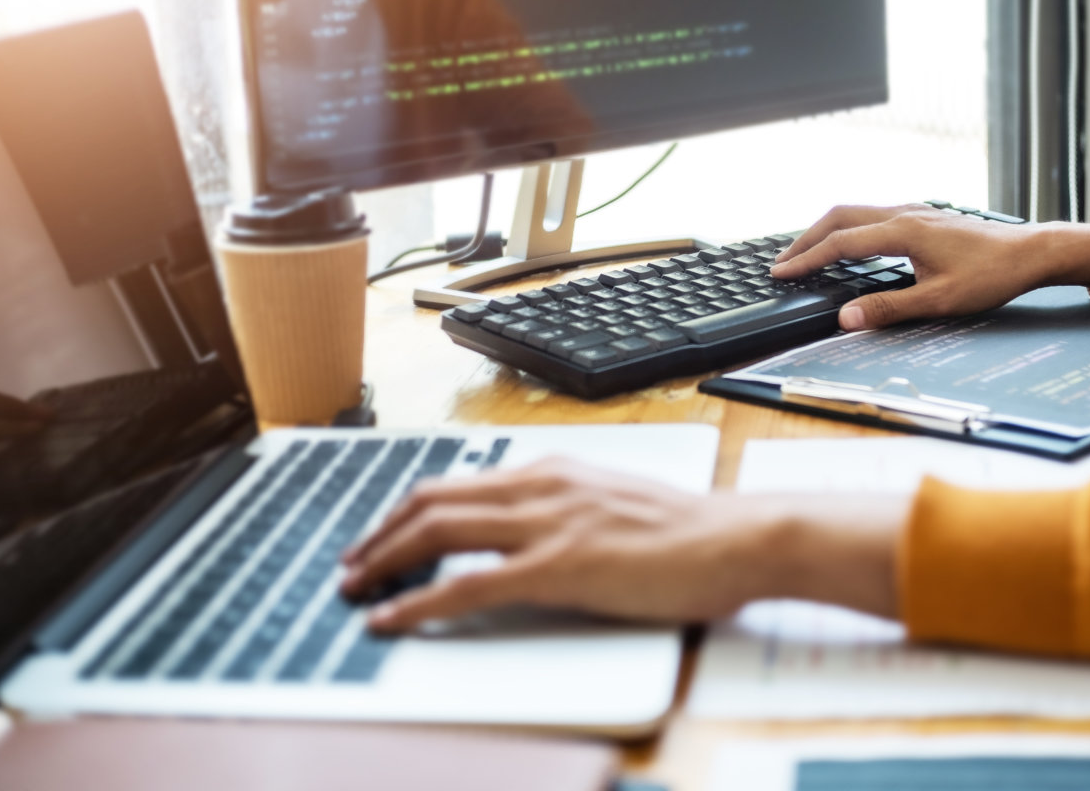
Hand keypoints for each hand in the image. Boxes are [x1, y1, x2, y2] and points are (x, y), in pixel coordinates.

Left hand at [340, 457, 907, 631]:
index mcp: (554, 470)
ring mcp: (548, 524)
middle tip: (351, 564)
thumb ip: (566, 508)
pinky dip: (419, 601)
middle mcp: (541, 486)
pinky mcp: (559, 567)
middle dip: (380, 532)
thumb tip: (527, 532)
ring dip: (385, 560)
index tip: (381, 534)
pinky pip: (467, 585)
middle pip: (433, 500)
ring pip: (438, 532)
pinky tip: (393, 618)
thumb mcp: (613, 503)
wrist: (738, 538)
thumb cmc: (689, 531)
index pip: (460, 483)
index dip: (408, 509)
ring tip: (355, 588)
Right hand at [771, 205, 1089, 330]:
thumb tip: (845, 318)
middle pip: (839, 216)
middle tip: (783, 262)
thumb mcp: (938, 301)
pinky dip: (847, 228)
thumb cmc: (991, 275)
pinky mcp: (922, 216)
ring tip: (806, 253)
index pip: (840, 243)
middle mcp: (904, 213)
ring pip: (855, 212)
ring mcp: (913, 211)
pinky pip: (872, 215)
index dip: (808, 259)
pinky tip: (849, 245)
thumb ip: (888, 309)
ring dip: (826, 230)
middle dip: (806, 239)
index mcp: (902, 231)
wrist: (1030, 252)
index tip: (782, 274)